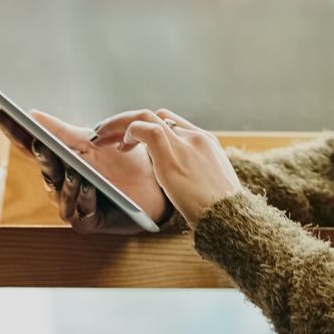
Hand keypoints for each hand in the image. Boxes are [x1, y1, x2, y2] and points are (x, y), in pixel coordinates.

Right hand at [0, 109, 168, 234]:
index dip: (14, 130)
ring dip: (65, 180)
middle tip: (39, 142)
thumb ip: (59, 131)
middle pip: (45, 170)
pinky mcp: (90, 222)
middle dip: (43, 157)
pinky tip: (89, 185)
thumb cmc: (121, 164)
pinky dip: (85, 198)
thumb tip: (30, 114)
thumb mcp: (90, 143)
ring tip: (71, 167)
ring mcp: (73, 205)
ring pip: (61, 193)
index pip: (30, 146)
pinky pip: (82, 212)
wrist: (155, 184)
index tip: (0, 111)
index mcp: (58, 163)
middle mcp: (60, 185)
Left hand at [92, 109, 242, 225]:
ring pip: (146, 117)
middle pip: (158, 116)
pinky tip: (121, 145)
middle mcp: (195, 137)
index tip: (136, 140)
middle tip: (113, 135)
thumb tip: (181, 182)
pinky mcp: (170, 154)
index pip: (174, 123)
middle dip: (132, 122)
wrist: (229, 217)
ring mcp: (183, 143)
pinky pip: (142, 129)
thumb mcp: (211, 185)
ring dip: (121, 124)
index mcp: (207, 143)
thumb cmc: (220, 211)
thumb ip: (196, 174)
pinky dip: (127, 132)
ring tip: (104, 136)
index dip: (151, 128)